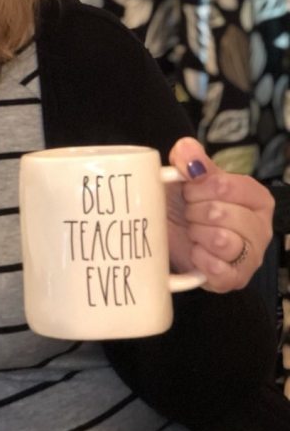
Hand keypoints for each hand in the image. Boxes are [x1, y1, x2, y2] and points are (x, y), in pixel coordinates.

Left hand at [165, 136, 274, 291]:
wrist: (169, 239)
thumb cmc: (184, 205)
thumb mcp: (184, 177)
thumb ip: (188, 158)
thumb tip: (187, 150)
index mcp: (256, 197)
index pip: (225, 186)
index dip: (197, 188)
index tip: (189, 191)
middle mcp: (261, 227)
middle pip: (221, 213)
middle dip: (195, 212)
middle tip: (190, 214)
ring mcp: (251, 256)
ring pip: (222, 241)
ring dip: (197, 234)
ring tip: (194, 232)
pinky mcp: (235, 280)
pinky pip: (219, 270)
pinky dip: (200, 259)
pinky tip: (196, 252)